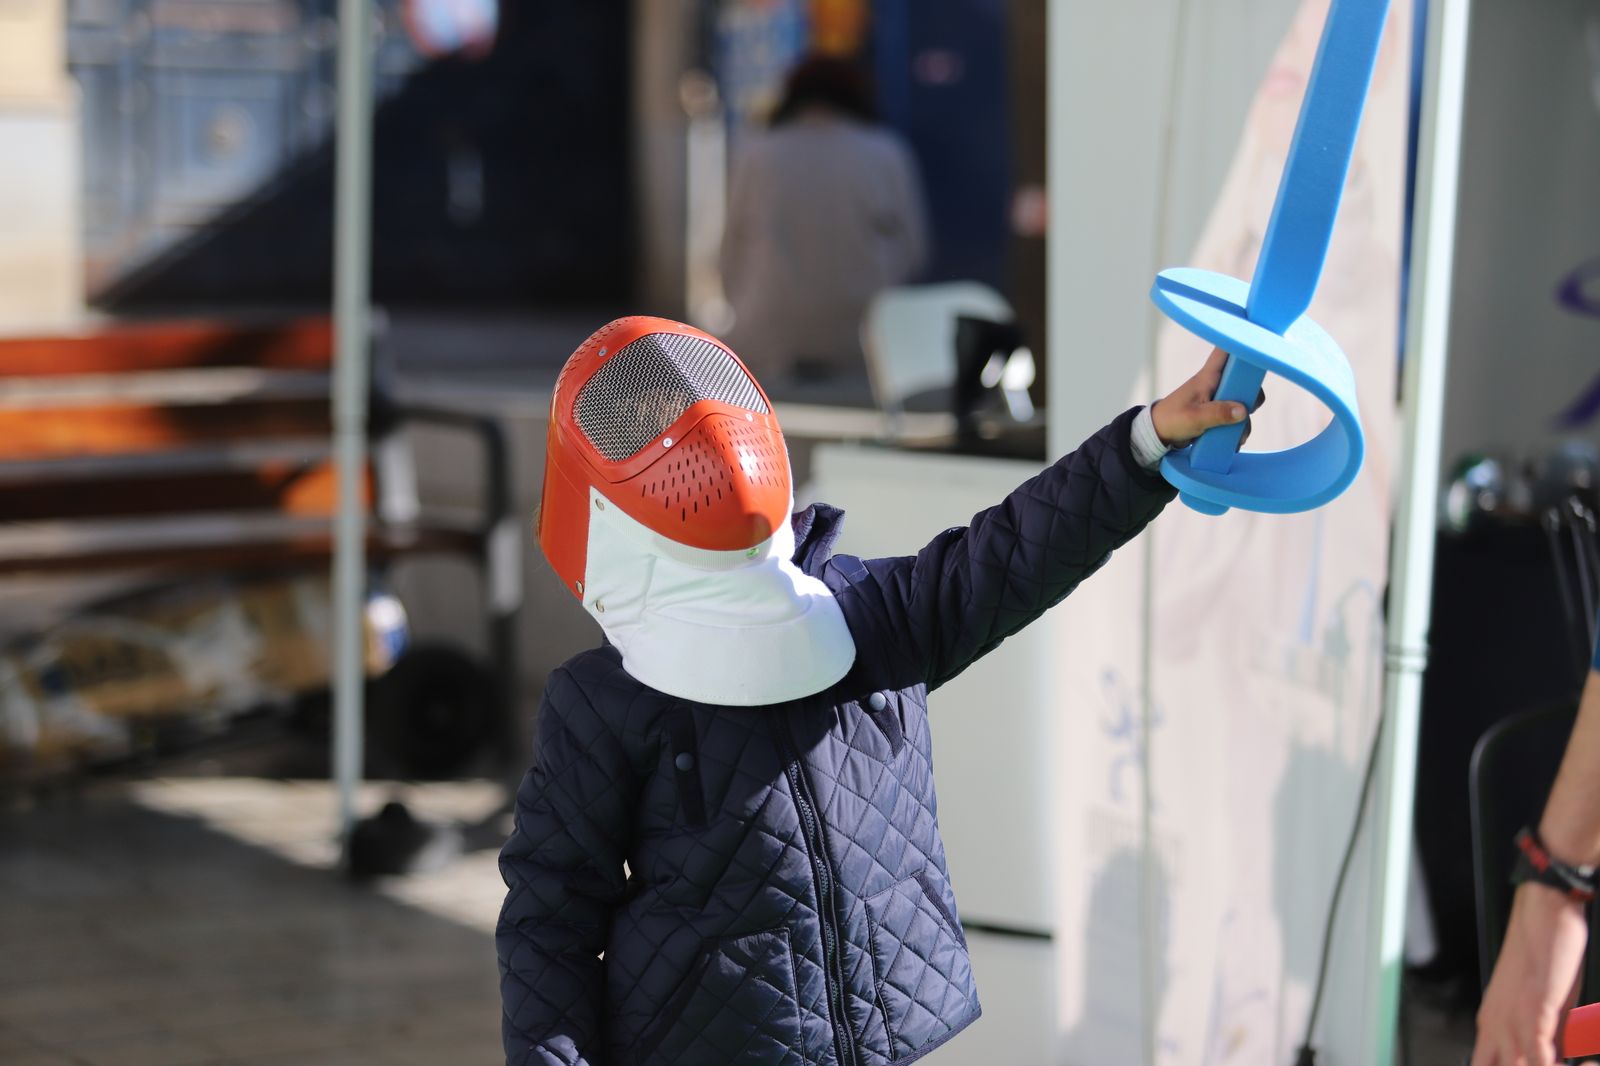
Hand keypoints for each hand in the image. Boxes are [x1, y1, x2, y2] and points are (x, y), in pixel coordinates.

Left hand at [1150, 347, 1260, 446]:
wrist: (1160, 434)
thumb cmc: (1172, 419)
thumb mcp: (1195, 417)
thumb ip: (1218, 413)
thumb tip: (1243, 411)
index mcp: (1209, 377)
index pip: (1225, 351)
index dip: (1240, 343)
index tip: (1256, 343)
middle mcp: (1217, 384)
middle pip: (1245, 381)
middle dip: (1252, 396)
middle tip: (1249, 410)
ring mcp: (1219, 399)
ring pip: (1243, 403)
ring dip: (1244, 421)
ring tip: (1237, 437)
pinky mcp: (1219, 413)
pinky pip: (1236, 418)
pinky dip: (1238, 429)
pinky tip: (1233, 441)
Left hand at [1471, 882, 1590, 1065]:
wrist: (1543, 914)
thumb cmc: (1542, 954)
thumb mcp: (1541, 1002)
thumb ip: (1547, 1035)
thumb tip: (1558, 1056)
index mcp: (1490, 1022)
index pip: (1485, 1064)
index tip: (1532, 1065)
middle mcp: (1494, 1025)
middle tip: (1549, 1063)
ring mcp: (1511, 1021)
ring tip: (1574, 1064)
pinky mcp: (1534, 1013)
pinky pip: (1539, 1059)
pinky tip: (1572, 1065)